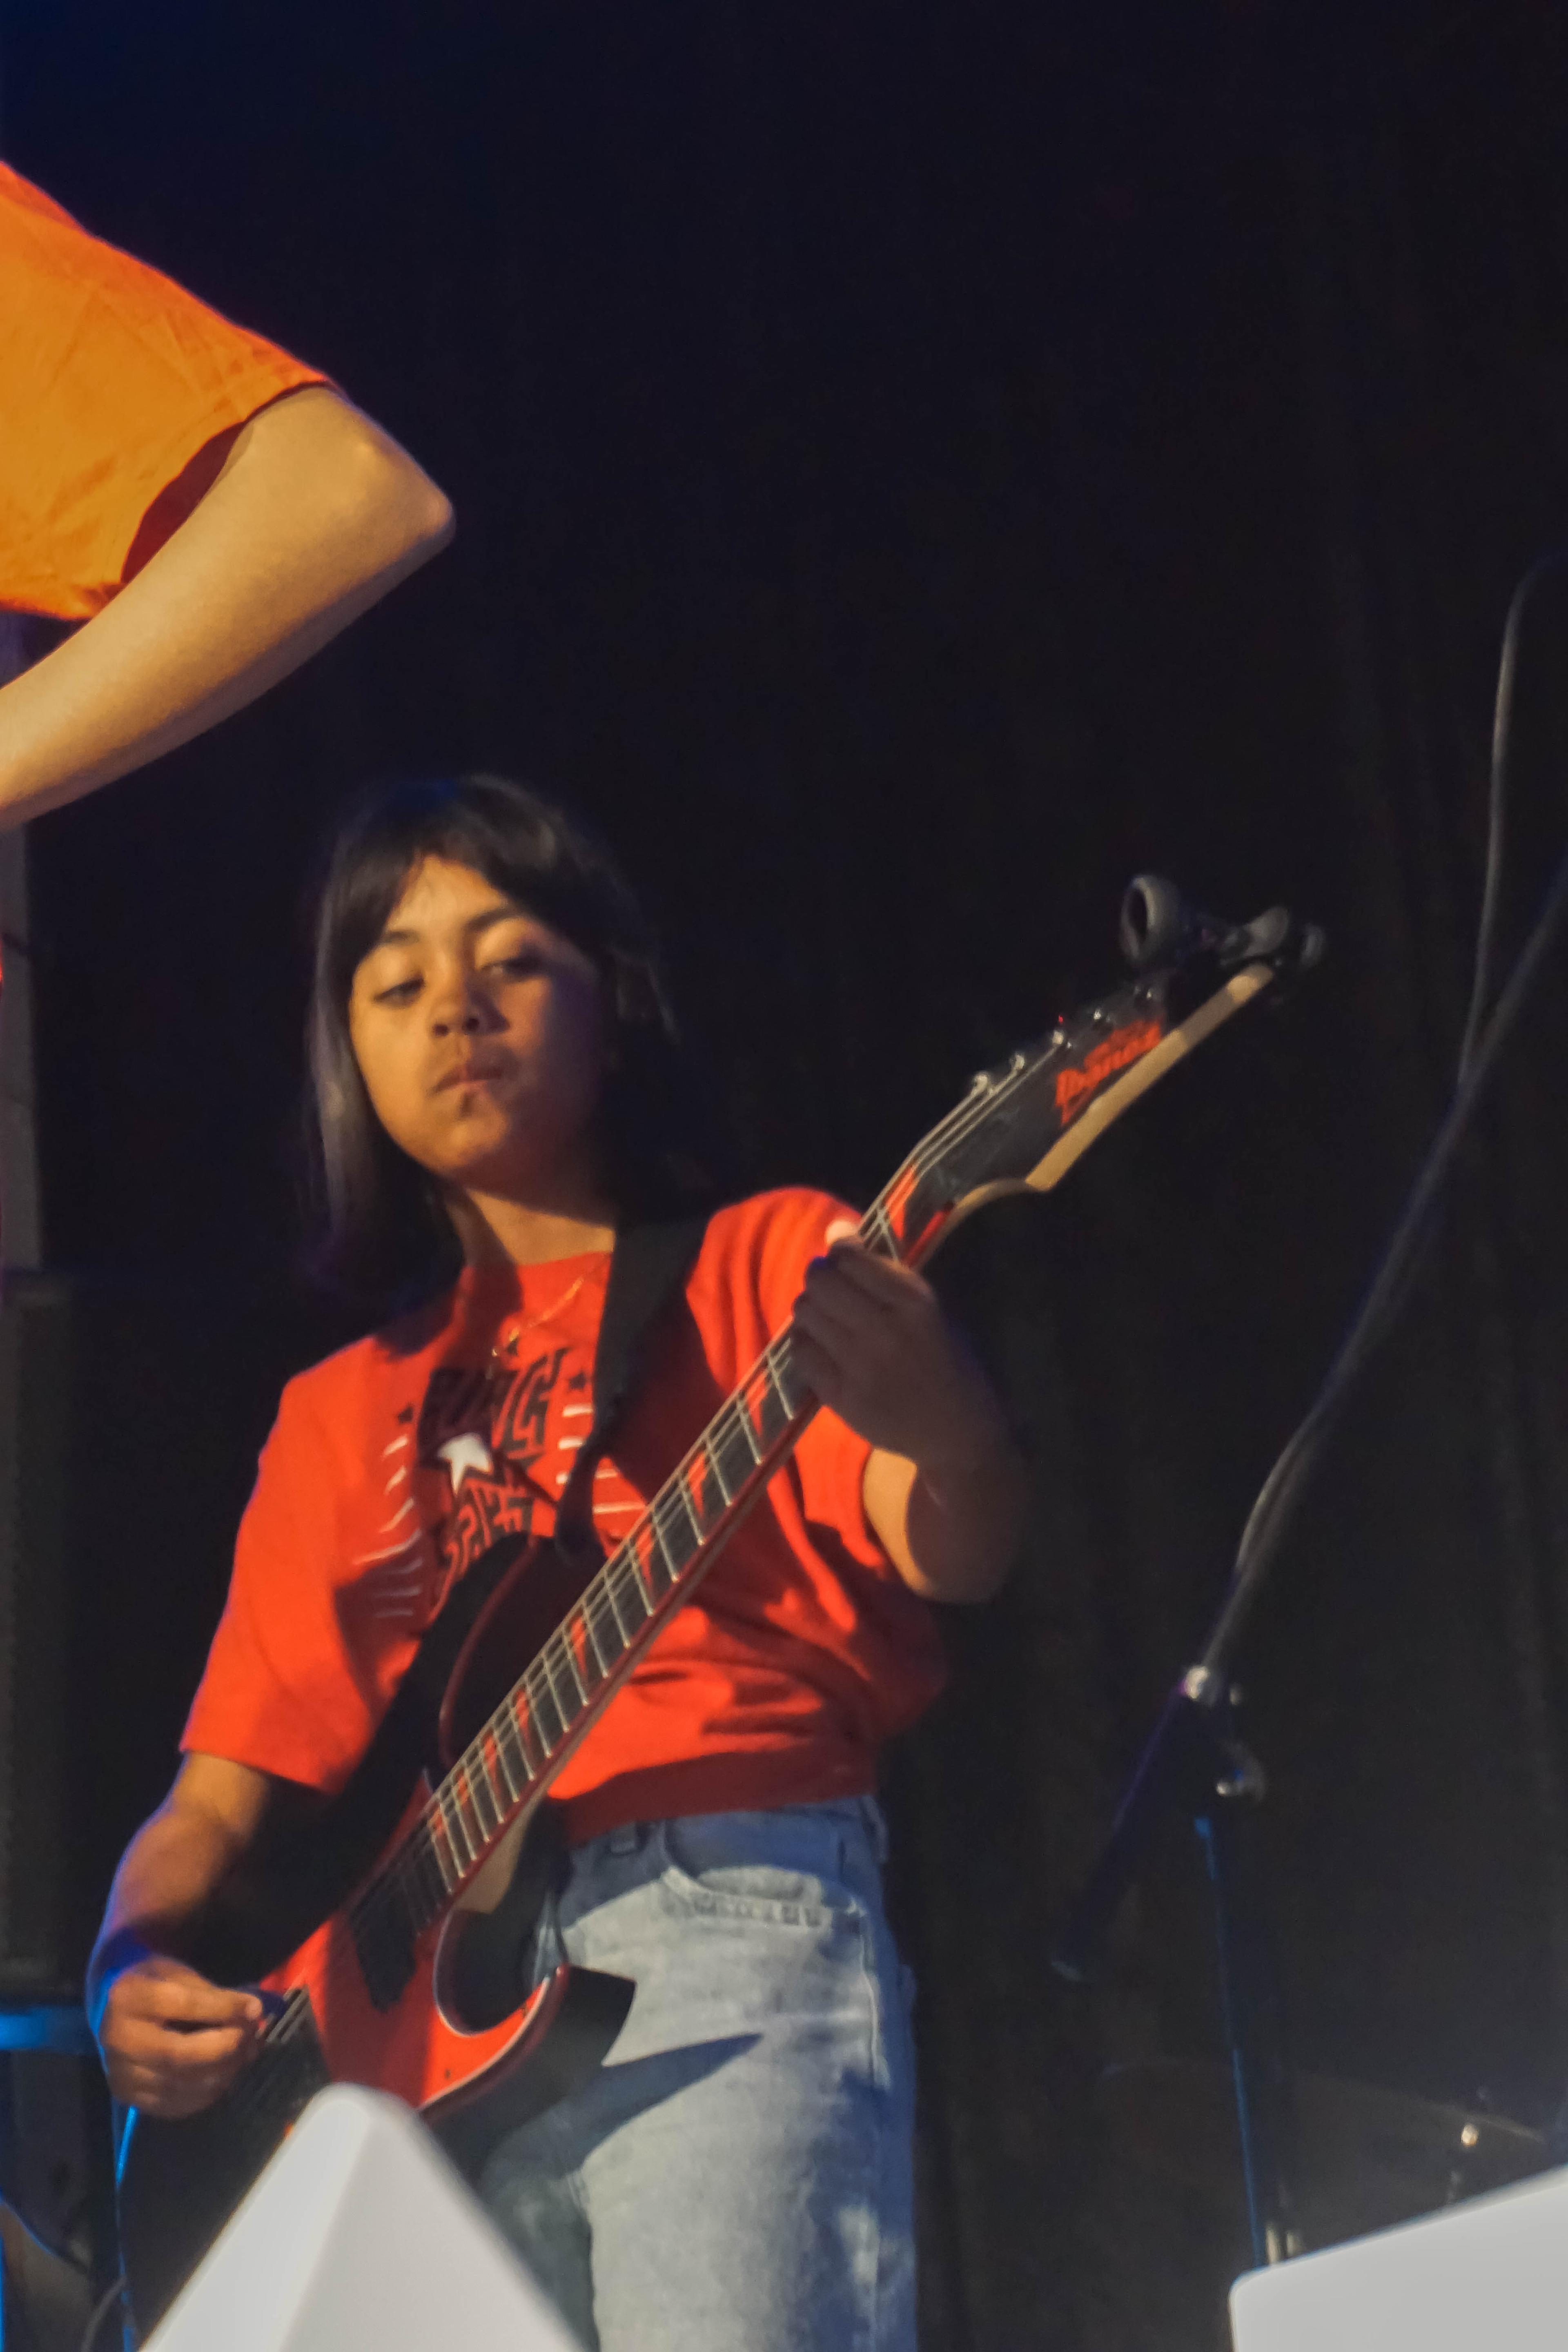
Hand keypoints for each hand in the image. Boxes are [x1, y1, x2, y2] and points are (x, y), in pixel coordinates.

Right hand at [96, 1953, 263, 2117]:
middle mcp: (117, 2040)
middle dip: (226, 2046)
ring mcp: (120, 2074)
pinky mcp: (129, 2099)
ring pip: (181, 2084)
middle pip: (180, 2054)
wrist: (114, 2010)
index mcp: (128, 1997)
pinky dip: (209, 2092)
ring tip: (246, 2052)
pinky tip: (226, 2072)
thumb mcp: (178, 1974)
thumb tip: (253, 2013)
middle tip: (252, 2034)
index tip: (255, 2008)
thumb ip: (212, 1994)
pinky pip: (177, 2104)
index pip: (183, 2005)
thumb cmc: (154, 1985)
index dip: (223, 2008)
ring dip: (224, 2071)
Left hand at [788, 1224, 1003, 1476]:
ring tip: (828, 1317)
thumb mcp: (931, 1309)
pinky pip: (800, 1352)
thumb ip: (884, 1271)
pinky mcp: (841, 1398)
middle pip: (821, 1282)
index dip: (839, 1251)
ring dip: (811, 1307)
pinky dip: (805, 1340)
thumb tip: (834, 1229)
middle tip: (831, 1288)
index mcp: (916, 1303)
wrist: (958, 1433)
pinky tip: (823, 1344)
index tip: (843, 1257)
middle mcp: (886, 1331)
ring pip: (805, 1313)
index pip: (850, 1259)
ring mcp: (861, 1367)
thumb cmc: (948, 1361)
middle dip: (820, 1277)